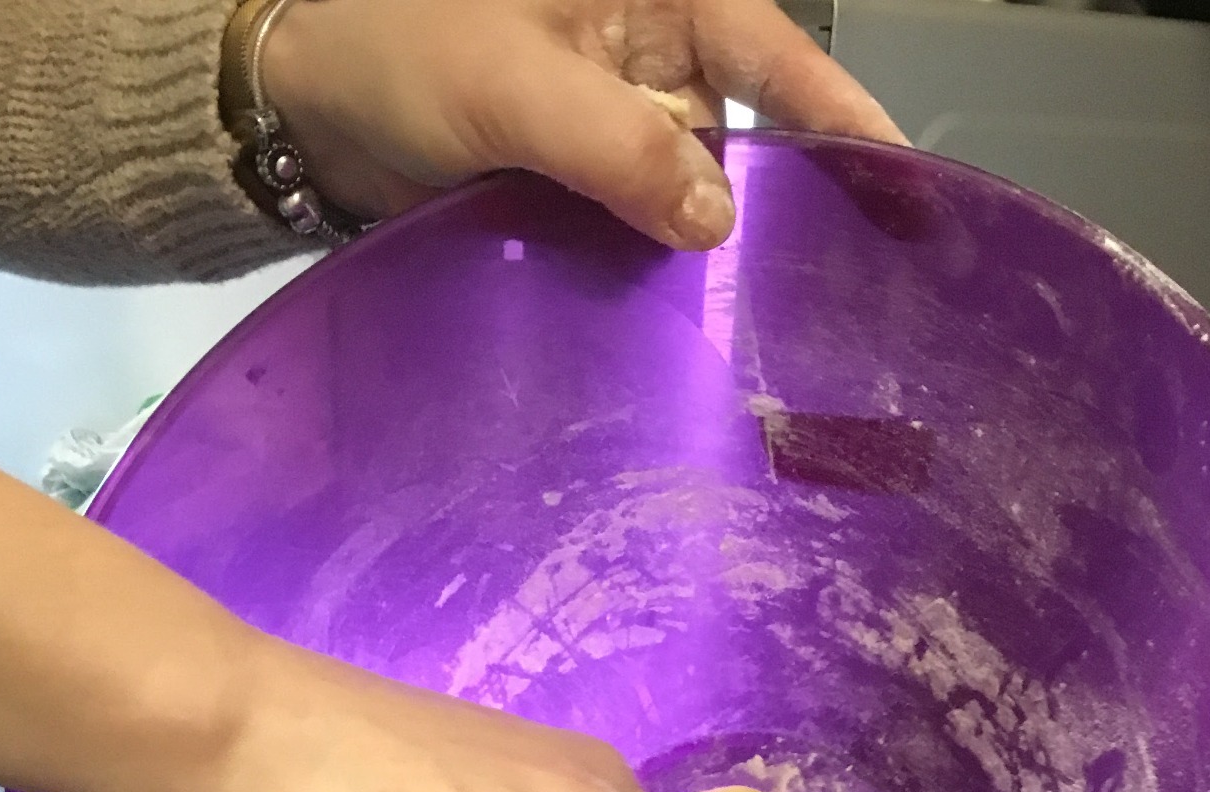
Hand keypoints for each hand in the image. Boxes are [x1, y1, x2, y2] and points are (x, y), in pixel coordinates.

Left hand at [261, 0, 903, 250]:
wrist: (301, 98)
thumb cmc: (393, 46)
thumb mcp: (515, 87)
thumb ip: (621, 150)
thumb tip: (717, 221)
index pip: (776, 54)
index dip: (844, 121)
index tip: (908, 189)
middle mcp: (647, 50)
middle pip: (740, 138)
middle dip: (764, 210)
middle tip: (813, 301)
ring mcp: (610, 118)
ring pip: (685, 195)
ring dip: (693, 253)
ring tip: (733, 326)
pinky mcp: (574, 177)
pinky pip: (631, 225)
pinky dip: (642, 265)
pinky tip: (661, 312)